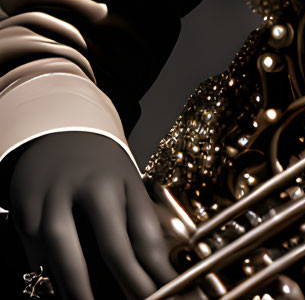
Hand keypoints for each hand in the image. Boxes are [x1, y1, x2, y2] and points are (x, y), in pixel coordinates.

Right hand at [2, 132, 186, 299]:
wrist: (57, 134)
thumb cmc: (99, 166)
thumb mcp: (127, 182)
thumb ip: (137, 221)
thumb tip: (154, 267)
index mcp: (123, 180)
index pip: (144, 231)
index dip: (155, 267)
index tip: (165, 289)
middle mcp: (90, 188)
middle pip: (110, 244)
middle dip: (126, 280)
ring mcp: (54, 201)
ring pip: (65, 253)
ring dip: (78, 287)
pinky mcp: (25, 214)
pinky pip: (37, 255)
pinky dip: (49, 276)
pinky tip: (63, 289)